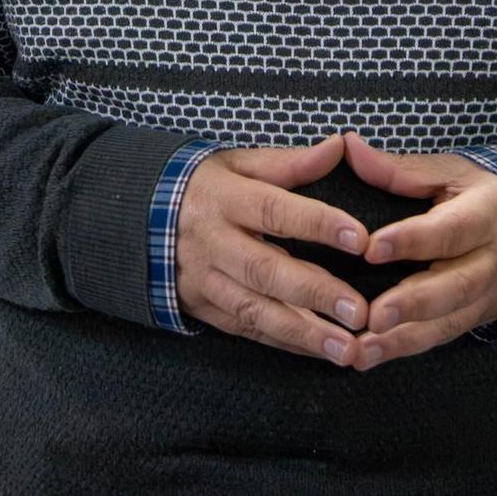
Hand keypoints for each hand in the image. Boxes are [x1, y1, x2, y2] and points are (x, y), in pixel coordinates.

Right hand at [175, 134, 372, 365]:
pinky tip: (320, 351)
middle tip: (359, 311)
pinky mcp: (203, 308)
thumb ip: (290, 162)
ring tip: (348, 349)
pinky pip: (247, 330)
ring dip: (303, 332)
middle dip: (314, 293)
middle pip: (265, 270)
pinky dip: (285, 343)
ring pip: (256, 311)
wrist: (135, 218)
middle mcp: (213, 242)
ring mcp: (205, 280)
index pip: (275, 210)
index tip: (361, 238)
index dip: (318, 223)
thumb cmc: (202, 186)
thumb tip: (339, 147)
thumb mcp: (237, 163)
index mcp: (225, 198)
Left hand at [341, 132, 496, 370]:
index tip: (371, 248)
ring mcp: (487, 295)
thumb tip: (350, 147)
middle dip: (413, 304)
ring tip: (361, 350)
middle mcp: (490, 261)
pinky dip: (404, 349)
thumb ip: (400, 169)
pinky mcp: (475, 318)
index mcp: (484, 215)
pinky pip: (441, 337)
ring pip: (448, 322)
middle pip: (455, 286)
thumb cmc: (479, 195)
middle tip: (373, 316)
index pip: (449, 230)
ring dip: (402, 340)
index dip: (411, 240)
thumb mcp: (450, 172)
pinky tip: (369, 357)